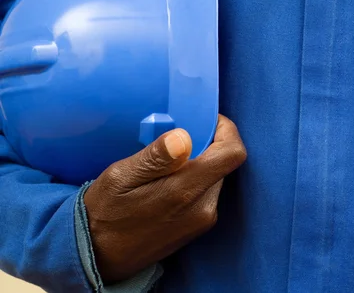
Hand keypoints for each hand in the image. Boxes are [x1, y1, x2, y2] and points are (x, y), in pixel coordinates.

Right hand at [83, 115, 246, 283]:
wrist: (97, 258)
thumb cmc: (104, 214)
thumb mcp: (119, 178)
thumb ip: (155, 158)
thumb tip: (184, 137)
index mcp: (185, 191)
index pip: (232, 153)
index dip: (225, 130)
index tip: (206, 120)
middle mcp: (203, 207)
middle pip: (223, 163)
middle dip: (205, 146)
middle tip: (174, 141)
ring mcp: (203, 220)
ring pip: (215, 176)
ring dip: (198, 164)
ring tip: (165, 164)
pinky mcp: (198, 227)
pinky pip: (206, 192)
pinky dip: (193, 180)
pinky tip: (166, 183)